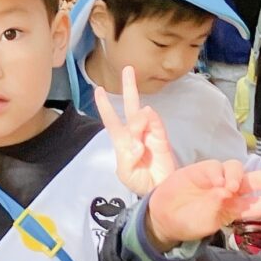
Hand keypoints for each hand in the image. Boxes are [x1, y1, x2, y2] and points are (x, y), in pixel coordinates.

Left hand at [92, 65, 180, 195]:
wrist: (159, 192)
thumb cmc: (140, 182)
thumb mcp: (126, 174)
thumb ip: (128, 157)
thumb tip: (138, 139)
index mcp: (122, 141)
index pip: (111, 120)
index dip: (105, 105)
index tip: (99, 89)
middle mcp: (135, 133)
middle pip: (130, 106)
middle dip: (129, 87)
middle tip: (128, 69)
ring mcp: (149, 133)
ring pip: (141, 116)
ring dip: (137, 123)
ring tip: (140, 146)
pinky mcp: (162, 137)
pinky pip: (156, 123)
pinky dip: (151, 121)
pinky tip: (147, 124)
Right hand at [144, 161, 260, 246]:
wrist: (163, 217)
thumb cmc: (189, 223)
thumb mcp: (207, 224)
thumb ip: (218, 209)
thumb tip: (226, 191)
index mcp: (235, 208)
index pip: (260, 205)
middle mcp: (230, 191)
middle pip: (253, 181)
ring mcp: (217, 179)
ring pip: (237, 169)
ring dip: (238, 176)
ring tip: (231, 187)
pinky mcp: (202, 170)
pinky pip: (216, 166)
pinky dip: (219, 172)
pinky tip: (216, 181)